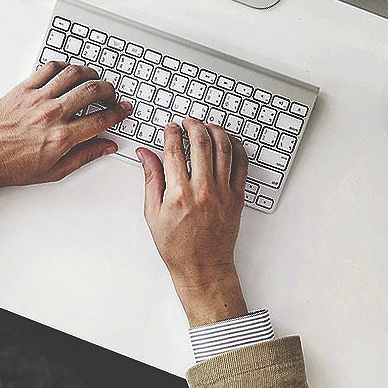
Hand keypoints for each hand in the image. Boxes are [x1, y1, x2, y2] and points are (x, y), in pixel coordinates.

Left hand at [0, 61, 125, 197]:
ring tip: (93, 81)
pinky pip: (50, 68)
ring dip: (90, 74)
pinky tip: (69, 74)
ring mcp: (37, 99)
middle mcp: (51, 115)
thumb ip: (85, 156)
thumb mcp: (54, 171)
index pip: (101, 119)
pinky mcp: (23, 89)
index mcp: (61, 137)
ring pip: (74, 74)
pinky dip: (65, 67)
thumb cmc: (12, 166)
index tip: (122, 110)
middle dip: (109, 91)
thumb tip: (106, 146)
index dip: (118, 113)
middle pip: (93, 90)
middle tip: (111, 95)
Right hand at [139, 119, 250, 326]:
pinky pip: (241, 164)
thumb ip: (151, 179)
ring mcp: (223, 192)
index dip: (172, 133)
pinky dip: (236, 147)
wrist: (202, 266)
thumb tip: (145, 155)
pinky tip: (228, 141)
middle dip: (194, 126)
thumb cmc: (176, 245)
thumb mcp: (153, 213)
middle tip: (189, 121)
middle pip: (201, 144)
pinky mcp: (237, 197)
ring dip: (215, 131)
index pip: (174, 151)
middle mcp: (203, 190)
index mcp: (178, 194)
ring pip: (224, 149)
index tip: (171, 127)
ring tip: (207, 126)